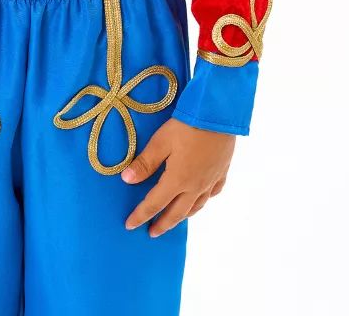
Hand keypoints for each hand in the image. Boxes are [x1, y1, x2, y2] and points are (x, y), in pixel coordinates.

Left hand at [121, 116, 234, 236]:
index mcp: (178, 180)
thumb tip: (126, 180)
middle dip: (163, 224)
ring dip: (182, 216)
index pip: (155, 204)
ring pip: (196, 206)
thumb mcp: (161, 141)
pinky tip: (200, 199)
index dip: (141, 215)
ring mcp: (210, 181)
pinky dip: (202, 201)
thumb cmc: (187, 126)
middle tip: (152, 233)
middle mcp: (195, 186)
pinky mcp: (222, 172)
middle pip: (177, 212)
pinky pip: (212, 194)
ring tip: (174, 220)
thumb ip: (145, 163)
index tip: (130, 225)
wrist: (219, 115)